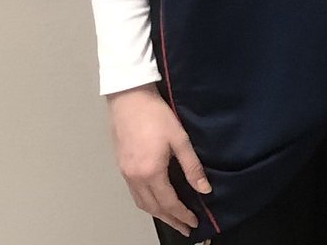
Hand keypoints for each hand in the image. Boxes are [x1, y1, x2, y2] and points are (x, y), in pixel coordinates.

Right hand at [107, 84, 211, 237]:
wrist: (129, 98)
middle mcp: (135, 178)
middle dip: (171, 220)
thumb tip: (204, 189)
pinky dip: (146, 202)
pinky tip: (154, 200)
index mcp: (151, 172)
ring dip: (157, 214)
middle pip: (154, 208)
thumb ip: (192, 166)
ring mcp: (126, 173)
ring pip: (142, 203)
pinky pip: (134, 194)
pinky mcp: (121, 167)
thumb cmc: (156, 114)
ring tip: (172, 218)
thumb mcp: (179, 138)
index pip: (169, 203)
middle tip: (185, 228)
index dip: (182, 215)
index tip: (193, 223)